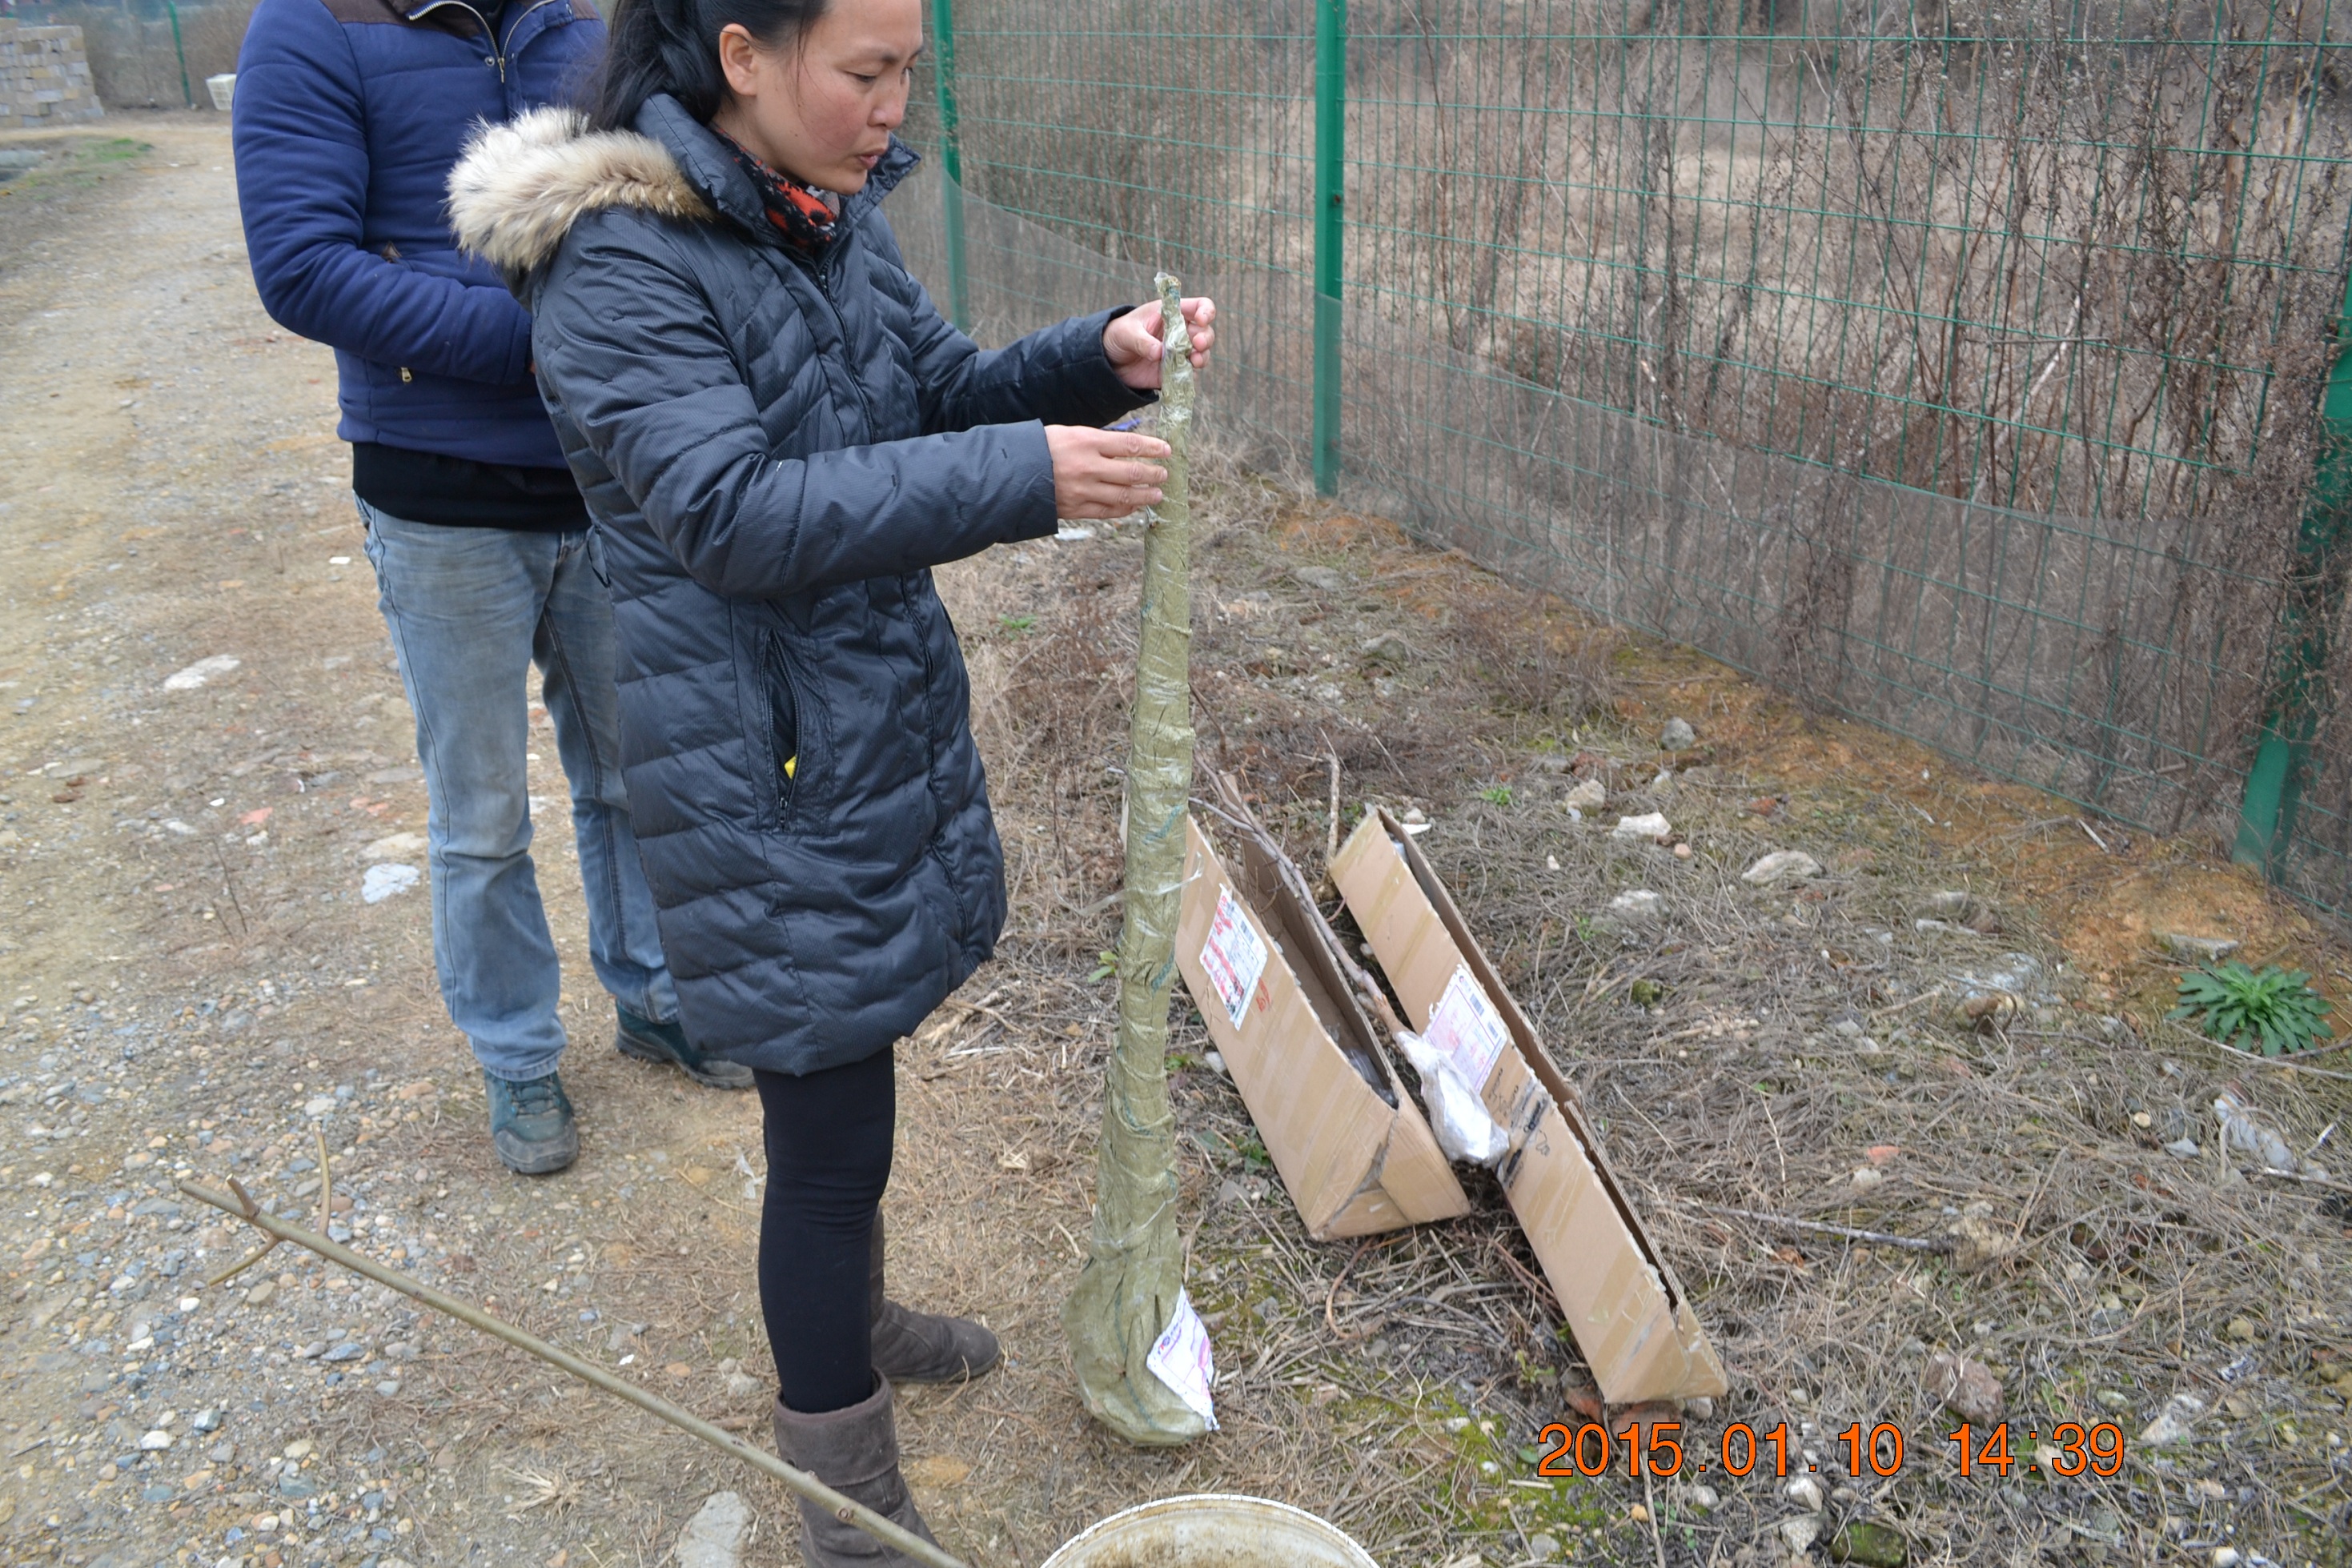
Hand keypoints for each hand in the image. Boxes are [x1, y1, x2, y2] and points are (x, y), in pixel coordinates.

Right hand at [1047, 425, 1170, 518]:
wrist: (1010, 473)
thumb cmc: (1041, 448)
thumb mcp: (1069, 434)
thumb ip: (1098, 442)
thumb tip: (1127, 450)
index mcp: (1086, 441)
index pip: (1130, 444)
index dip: (1153, 448)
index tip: (1167, 450)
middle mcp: (1088, 466)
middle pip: (1132, 472)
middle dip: (1153, 474)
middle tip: (1165, 474)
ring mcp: (1083, 490)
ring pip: (1124, 496)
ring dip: (1145, 495)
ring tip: (1157, 494)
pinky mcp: (1076, 509)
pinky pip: (1108, 512)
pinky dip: (1125, 510)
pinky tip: (1135, 506)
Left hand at [1103, 296, 1216, 390]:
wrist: (1109, 361)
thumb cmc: (1118, 335)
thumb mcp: (1126, 333)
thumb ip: (1142, 341)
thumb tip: (1159, 353)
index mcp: (1171, 313)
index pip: (1198, 306)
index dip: (1206, 311)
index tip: (1202, 319)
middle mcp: (1180, 332)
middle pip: (1204, 332)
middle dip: (1205, 337)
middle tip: (1198, 344)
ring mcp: (1179, 352)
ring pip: (1202, 353)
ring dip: (1202, 357)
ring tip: (1195, 361)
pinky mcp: (1174, 371)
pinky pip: (1189, 373)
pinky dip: (1190, 374)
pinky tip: (1183, 375)